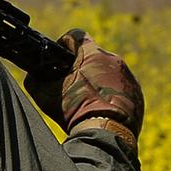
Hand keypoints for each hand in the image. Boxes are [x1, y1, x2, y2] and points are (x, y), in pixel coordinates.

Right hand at [26, 29, 142, 138]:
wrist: (105, 135)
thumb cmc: (75, 111)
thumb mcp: (44, 95)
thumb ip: (35, 79)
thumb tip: (33, 75)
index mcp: (92, 53)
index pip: (76, 36)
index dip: (65, 44)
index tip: (60, 58)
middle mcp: (113, 59)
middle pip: (93, 55)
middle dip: (82, 66)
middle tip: (72, 85)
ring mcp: (128, 76)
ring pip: (108, 72)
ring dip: (98, 81)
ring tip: (88, 101)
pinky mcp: (137, 93)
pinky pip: (121, 88)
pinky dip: (112, 95)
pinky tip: (102, 110)